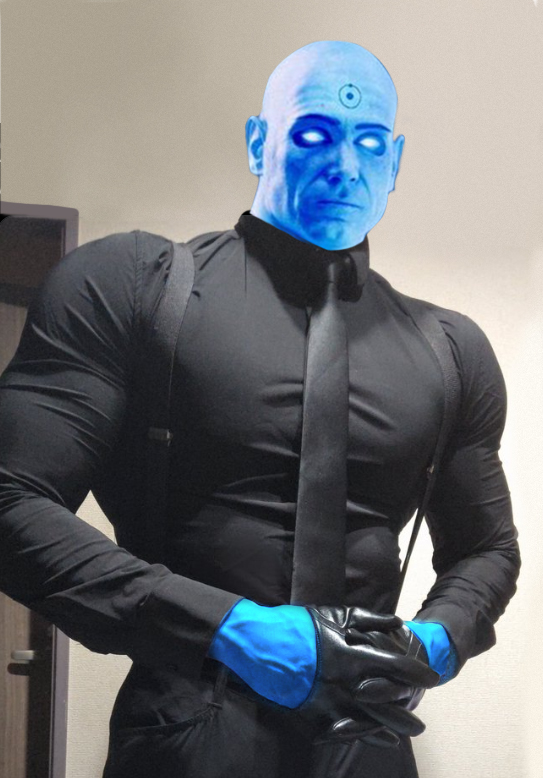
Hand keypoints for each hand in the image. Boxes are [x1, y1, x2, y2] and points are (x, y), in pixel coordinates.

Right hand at [298, 606, 439, 745]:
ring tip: (402, 736)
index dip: (417, 674)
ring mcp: (327, 707)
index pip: (395, 668)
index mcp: (350, 657)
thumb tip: (399, 623)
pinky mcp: (312, 720)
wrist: (257, 644)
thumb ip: (368, 619)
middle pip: (387, 706)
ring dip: (388, 730)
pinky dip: (361, 737)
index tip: (432, 679)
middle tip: (421, 724)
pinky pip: (343, 735)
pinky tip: (373, 740)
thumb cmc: (298, 626)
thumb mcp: (333, 615)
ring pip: (367, 725)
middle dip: (407, 715)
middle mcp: (343, 685)